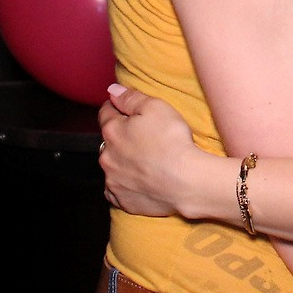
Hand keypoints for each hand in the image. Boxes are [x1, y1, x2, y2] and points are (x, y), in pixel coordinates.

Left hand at [99, 85, 208, 217]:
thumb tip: (112, 91)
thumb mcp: (156, 107)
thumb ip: (130, 98)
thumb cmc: (172, 141)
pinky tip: (138, 181)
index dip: (117, 107)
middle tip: (142, 137)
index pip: (106, 113)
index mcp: (112, 131)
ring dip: (121, 161)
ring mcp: (113, 181)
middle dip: (120, 137)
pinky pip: (116, 191)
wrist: (186, 181)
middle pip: (108, 141)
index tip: (126, 109)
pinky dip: (124, 185)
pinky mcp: (123, 201)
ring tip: (143, 161)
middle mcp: (106, 157)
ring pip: (111, 166)